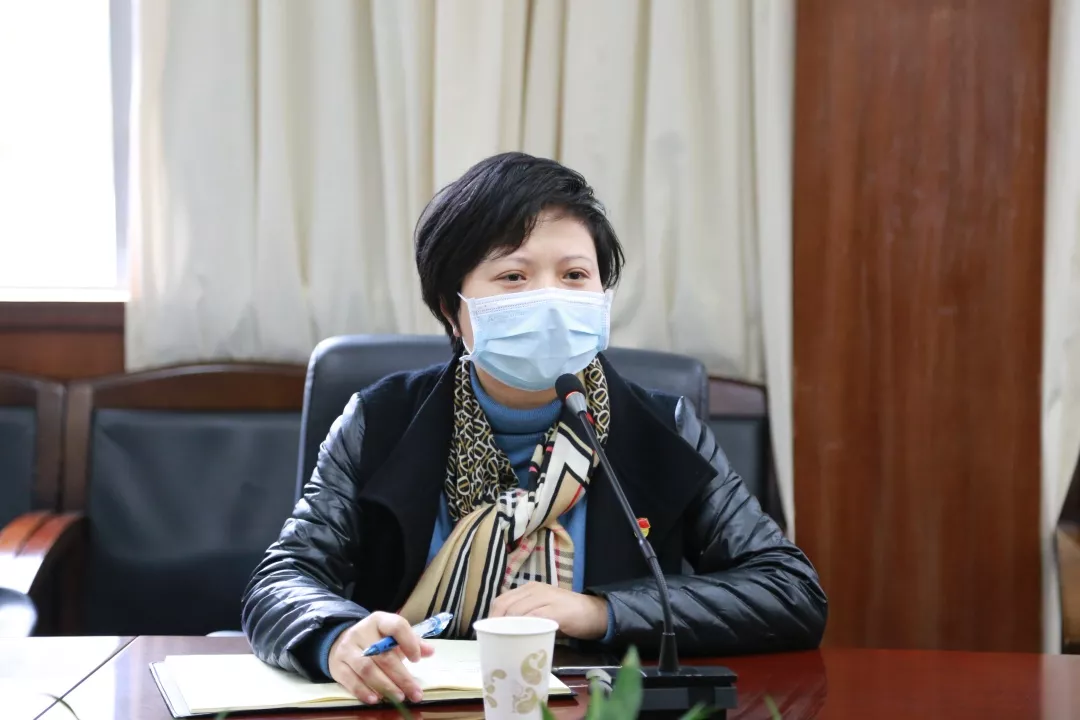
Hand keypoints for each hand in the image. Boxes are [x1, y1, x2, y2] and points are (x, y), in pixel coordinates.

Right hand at [328, 612, 435, 704]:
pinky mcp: (337, 666)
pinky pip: (351, 680)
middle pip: (383, 655)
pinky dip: (364, 692)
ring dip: (385, 686)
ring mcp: (347, 649)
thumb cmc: (374, 640)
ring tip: (399, 697)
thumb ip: (412, 642)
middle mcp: (361, 632)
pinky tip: (376, 699)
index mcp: (379, 620)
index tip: (417, 660)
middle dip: (401, 676)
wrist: (341, 642)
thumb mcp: (392, 636)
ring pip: (367, 669)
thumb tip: (430, 651)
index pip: (396, 626)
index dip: (409, 642)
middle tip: (414, 692)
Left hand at [489, 583, 608, 639]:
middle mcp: (535, 589)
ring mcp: (546, 597)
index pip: (502, 600)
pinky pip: (535, 618)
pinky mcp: (557, 609)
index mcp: (529, 588)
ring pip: (517, 611)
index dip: (491, 616)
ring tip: (504, 642)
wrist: (594, 613)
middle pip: (506, 605)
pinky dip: (525, 628)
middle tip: (494, 641)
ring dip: (508, 628)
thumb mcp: (541, 610)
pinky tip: (522, 638)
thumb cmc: (566, 615)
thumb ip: (525, 615)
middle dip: (496, 624)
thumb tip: (502, 632)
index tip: (487, 633)